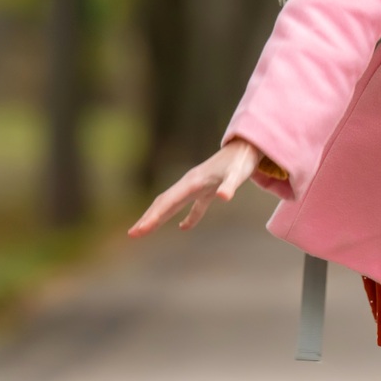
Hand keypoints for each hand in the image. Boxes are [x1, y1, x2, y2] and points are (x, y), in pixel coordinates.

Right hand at [128, 137, 263, 237]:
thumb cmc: (241, 161)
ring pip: (173, 203)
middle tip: (133, 234)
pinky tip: (184, 227)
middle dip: (148, 218)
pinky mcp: (208, 189)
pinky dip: (188, 217)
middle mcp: (190, 184)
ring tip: (145, 230)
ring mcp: (198, 186)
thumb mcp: (238, 174)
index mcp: (192, 182)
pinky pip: (193, 206)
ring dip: (159, 217)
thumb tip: (223, 197)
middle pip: (164, 202)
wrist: (247, 146)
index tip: (141, 229)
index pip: (168, 202)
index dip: (154, 216)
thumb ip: (230, 186)